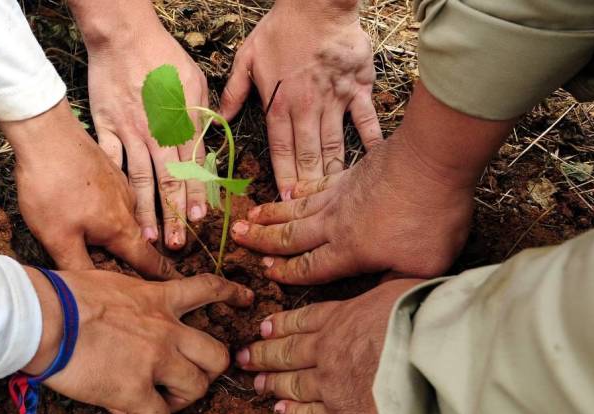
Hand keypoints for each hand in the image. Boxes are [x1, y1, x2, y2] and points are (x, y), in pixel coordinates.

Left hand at [0, 99, 178, 277]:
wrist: (46, 133)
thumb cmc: (51, 188)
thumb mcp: (58, 238)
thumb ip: (79, 268)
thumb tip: (93, 294)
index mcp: (121, 227)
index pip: (149, 261)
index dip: (162, 277)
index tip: (177, 288)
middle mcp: (129, 206)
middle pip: (138, 239)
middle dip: (140, 257)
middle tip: (135, 273)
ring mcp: (119, 185)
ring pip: (127, 217)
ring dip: (122, 232)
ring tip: (108, 245)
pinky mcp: (107, 170)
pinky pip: (115, 198)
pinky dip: (110, 211)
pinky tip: (92, 212)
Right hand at [24, 269, 254, 413]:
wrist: (44, 315)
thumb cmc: (65, 295)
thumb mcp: (112, 282)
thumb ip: (134, 297)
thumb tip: (129, 310)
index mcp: (159, 299)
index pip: (208, 289)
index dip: (232, 294)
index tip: (246, 299)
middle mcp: (166, 330)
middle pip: (218, 355)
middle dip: (209, 370)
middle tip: (189, 375)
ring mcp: (155, 361)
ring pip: (197, 388)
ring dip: (181, 398)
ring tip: (159, 398)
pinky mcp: (135, 390)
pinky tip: (129, 411)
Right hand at [72, 0, 208, 249]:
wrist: (123, 36)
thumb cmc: (162, 56)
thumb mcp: (196, 82)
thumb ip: (203, 115)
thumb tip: (208, 143)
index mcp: (182, 124)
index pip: (192, 168)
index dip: (196, 196)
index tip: (198, 220)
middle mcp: (158, 134)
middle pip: (167, 182)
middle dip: (173, 216)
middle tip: (176, 244)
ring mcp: (130, 133)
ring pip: (139, 179)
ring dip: (144, 211)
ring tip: (147, 238)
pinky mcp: (106, 128)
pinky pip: (110, 162)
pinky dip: (113, 187)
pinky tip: (114, 208)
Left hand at [220, 0, 380, 199]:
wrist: (318, 4)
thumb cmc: (281, 29)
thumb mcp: (246, 57)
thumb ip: (233, 92)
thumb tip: (220, 121)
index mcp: (278, 105)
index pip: (280, 152)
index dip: (282, 180)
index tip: (285, 204)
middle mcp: (306, 109)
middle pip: (307, 156)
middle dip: (308, 187)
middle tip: (310, 213)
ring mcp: (334, 101)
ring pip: (333, 145)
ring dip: (332, 173)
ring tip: (335, 197)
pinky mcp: (358, 90)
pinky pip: (366, 120)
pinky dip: (371, 141)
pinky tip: (374, 161)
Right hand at [229, 82, 516, 283]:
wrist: (433, 160)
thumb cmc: (432, 217)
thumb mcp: (422, 265)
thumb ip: (395, 282)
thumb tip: (383, 296)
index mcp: (349, 250)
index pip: (310, 267)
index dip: (286, 273)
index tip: (266, 272)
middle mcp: (335, 223)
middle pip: (291, 235)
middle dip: (262, 240)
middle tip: (235, 237)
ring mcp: (340, 196)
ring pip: (296, 209)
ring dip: (270, 214)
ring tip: (248, 216)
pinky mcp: (350, 174)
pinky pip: (314, 185)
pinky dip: (298, 189)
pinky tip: (289, 190)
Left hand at [235, 279, 419, 413]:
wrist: (430, 358)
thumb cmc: (421, 320)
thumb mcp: (397, 290)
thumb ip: (379, 296)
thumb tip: (383, 294)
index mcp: (340, 317)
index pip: (302, 320)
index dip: (281, 324)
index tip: (263, 327)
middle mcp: (327, 350)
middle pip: (288, 351)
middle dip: (263, 354)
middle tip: (244, 356)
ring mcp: (330, 384)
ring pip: (292, 382)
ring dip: (272, 382)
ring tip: (257, 381)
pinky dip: (293, 413)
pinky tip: (282, 410)